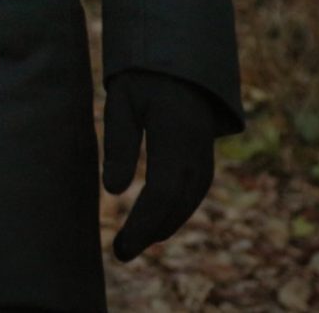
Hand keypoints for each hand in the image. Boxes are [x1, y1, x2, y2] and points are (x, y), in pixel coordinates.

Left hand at [104, 70, 220, 260]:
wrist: (182, 66)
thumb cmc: (143, 80)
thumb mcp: (122, 102)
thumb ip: (119, 144)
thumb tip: (113, 191)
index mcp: (176, 136)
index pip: (162, 191)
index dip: (143, 222)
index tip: (122, 245)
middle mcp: (197, 153)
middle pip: (177, 204)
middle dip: (149, 231)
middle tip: (121, 252)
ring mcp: (205, 158)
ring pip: (188, 202)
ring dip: (163, 225)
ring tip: (134, 243)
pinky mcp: (204, 162)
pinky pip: (192, 194)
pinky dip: (175, 212)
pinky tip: (156, 225)